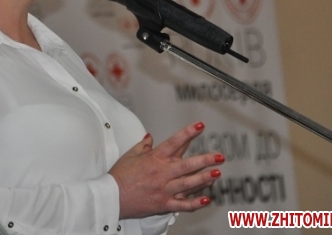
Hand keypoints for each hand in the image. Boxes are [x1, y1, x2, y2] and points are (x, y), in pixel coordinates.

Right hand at [108, 121, 222, 218]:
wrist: (111, 197)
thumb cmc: (120, 176)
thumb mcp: (130, 155)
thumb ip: (143, 145)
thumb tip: (150, 137)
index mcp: (154, 159)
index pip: (174, 142)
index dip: (188, 133)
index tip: (200, 125)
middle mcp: (161, 173)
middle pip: (187, 164)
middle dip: (205, 159)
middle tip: (219, 156)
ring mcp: (164, 190)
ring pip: (188, 184)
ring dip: (204, 178)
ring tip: (217, 173)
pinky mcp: (164, 204)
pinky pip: (183, 205)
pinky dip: (195, 203)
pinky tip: (207, 199)